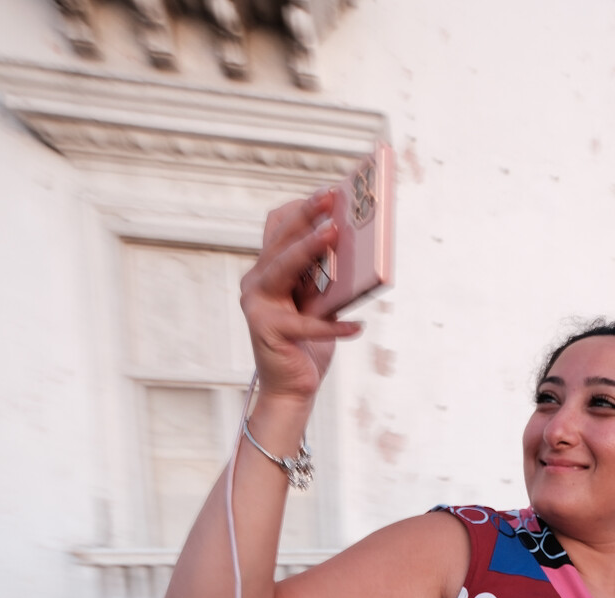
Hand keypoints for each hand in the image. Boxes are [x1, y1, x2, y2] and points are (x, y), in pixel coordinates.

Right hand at [240, 189, 363, 405]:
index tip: (328, 192)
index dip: (301, 209)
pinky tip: (358, 326)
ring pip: (284, 267)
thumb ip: (326, 279)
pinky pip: (307, 324)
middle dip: (307, 216)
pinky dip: (334, 327)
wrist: (292, 388)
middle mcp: (256, 282)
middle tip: (332, 198)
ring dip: (310, 248)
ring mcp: (257, 304)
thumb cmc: (307, 344)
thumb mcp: (320, 305)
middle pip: (281, 241)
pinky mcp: (267, 330)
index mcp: (268, 271)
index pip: (278, 230)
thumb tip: (352, 248)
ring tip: (335, 234)